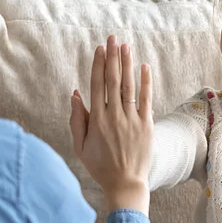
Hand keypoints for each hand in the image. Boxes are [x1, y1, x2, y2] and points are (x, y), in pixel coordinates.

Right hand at [70, 35, 152, 214]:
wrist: (125, 184)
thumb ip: (77, 119)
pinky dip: (145, 82)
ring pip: (129, 86)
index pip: (97, 85)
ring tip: (126, 46)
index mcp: (97, 120)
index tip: (99, 49)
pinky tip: (144, 67)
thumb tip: (75, 94)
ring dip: (127, 64)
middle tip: (113, 38)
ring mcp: (131, 120)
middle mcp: (114, 116)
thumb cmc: (100, 166)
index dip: (98, 65)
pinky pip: (146, 100)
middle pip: (113, 80)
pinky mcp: (146, 126)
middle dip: (112, 57)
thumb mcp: (80, 146)